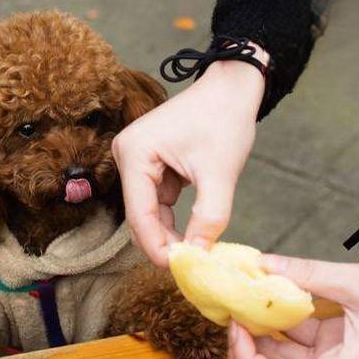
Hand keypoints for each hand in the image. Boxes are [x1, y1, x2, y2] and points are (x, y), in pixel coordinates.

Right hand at [112, 61, 263, 265]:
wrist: (232, 88)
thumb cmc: (225, 119)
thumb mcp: (220, 174)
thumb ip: (209, 218)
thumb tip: (198, 256)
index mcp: (135, 152)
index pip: (139, 213)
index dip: (157, 246)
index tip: (179, 271)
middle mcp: (126, 155)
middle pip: (140, 214)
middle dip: (163, 240)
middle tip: (189, 267)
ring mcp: (136, 159)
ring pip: (149, 210)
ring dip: (170, 230)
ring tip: (195, 250)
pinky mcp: (148, 163)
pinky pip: (157, 200)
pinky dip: (174, 216)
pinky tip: (191, 230)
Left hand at [229, 255, 358, 358]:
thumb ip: (309, 274)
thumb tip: (263, 263)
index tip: (236, 329)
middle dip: (246, 351)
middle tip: (231, 314)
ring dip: (258, 336)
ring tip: (241, 303)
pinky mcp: (333, 345)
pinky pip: (296, 341)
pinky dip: (277, 324)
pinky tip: (263, 299)